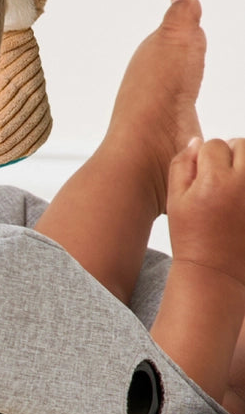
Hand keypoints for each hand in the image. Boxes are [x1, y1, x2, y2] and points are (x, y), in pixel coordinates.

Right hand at [167, 137, 244, 286]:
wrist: (216, 272)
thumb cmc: (191, 235)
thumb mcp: (175, 198)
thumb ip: (182, 164)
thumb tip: (195, 142)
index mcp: (215, 180)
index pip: (214, 144)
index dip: (204, 156)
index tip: (201, 175)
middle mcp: (244, 185)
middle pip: (243, 145)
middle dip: (230, 153)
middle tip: (220, 175)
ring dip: (244, 166)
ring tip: (233, 186)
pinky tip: (239, 201)